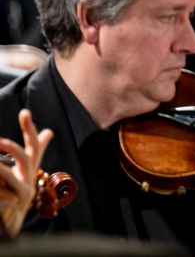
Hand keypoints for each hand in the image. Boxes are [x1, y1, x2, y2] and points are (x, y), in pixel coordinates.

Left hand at [0, 110, 53, 238]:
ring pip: (14, 176)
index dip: (29, 129)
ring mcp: (24, 193)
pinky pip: (6, 193)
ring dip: (1, 168)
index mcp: (30, 169)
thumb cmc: (16, 195)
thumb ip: (35, 151)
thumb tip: (49, 131)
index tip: (24, 112)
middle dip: (11, 147)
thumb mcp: (24, 172)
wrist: (12, 224)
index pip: (33, 145)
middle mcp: (29, 179)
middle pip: (26, 157)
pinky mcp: (17, 205)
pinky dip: (0, 186)